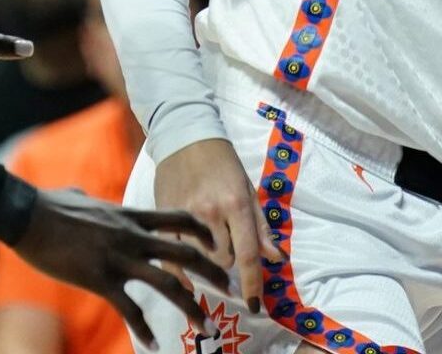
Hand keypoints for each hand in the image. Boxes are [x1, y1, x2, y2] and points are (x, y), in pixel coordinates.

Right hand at [10, 187, 230, 348]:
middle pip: (185, 254)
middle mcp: (132, 236)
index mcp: (130, 216)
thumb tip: (86, 196)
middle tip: (230, 289)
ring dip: (192, 307)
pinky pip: (130, 309)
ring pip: (168, 284)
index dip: (203, 232)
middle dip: (213, 272)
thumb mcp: (82, 197)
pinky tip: (153, 344)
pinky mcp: (100, 279)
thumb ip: (94, 201)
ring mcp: (118, 258)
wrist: (27, 215)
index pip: (179, 219)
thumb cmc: (50, 205)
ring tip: (208, 327)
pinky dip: (144, 329)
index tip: (217, 246)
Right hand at [155, 137, 284, 314]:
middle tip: (229, 251)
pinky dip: (182, 271)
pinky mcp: (164, 215)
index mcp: (236, 204)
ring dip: (208, 264)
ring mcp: (185, 215)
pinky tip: (188, 281)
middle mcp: (211, 212)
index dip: (252, 284)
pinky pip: (173, 255)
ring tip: (209, 253)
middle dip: (230, 263)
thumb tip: (276, 258)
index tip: (255, 305)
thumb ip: (261, 226)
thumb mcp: (248, 189)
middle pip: (224, 261)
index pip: (247, 255)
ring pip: (200, 260)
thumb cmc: (223, 162)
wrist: (184, 136)